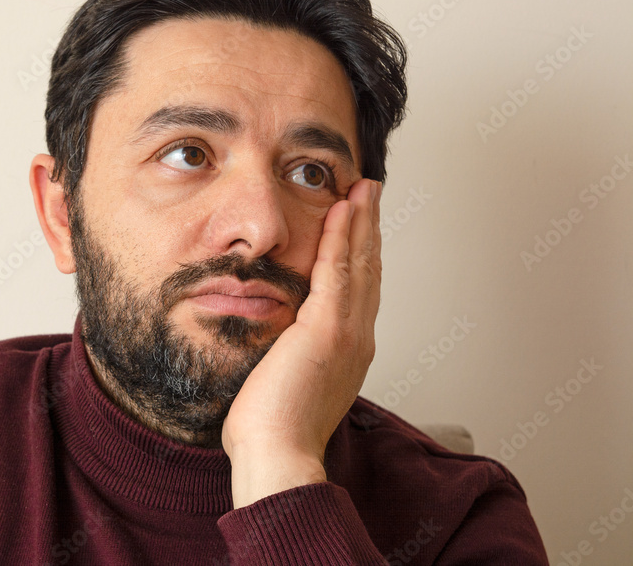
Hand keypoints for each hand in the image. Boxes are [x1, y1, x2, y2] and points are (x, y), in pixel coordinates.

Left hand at [221, 177, 381, 507]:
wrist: (278, 455)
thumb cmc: (273, 429)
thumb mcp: (286, 380)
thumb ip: (288, 354)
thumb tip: (273, 343)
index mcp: (348, 350)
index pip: (358, 289)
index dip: (361, 252)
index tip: (358, 225)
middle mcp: (356, 337)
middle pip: (367, 269)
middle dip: (368, 228)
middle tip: (370, 192)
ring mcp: (347, 332)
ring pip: (359, 263)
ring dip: (361, 221)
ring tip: (363, 188)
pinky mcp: (327, 329)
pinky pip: (337, 271)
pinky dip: (342, 237)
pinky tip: (343, 210)